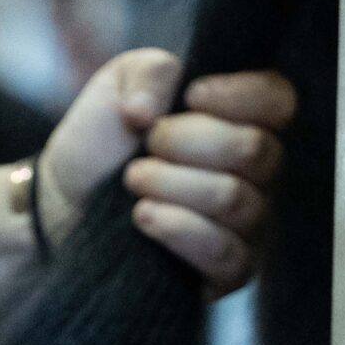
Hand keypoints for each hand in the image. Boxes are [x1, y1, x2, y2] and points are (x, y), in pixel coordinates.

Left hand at [36, 47, 293, 294]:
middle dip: (185, 141)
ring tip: (133, 180)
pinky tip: (143, 217)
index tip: (189, 96)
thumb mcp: (120, 85)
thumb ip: (152, 73)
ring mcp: (250, 224)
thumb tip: (151, 111)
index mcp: (244, 120)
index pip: (278, 101)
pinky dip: (178, 228)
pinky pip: (225, 252)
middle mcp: (259, 173)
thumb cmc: (104, 142)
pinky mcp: (230, 271)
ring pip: (234, 199)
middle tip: (145, 146)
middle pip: (254, 150)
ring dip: (171, 184)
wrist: (65, 204)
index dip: (238, 95)